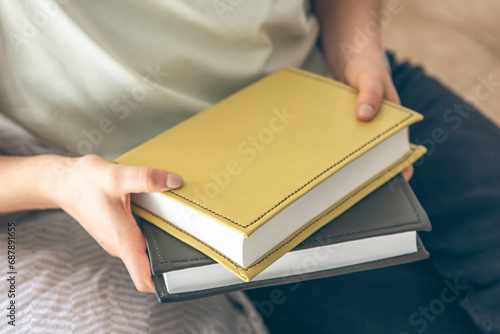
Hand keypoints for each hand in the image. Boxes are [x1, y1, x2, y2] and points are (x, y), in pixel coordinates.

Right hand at [43, 154, 182, 291]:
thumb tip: (173, 181)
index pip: (143, 278)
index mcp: (123, 239)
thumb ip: (147, 178)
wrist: (61, 182)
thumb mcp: (117, 175)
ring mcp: (118, 240)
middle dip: (170, 256)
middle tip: (190, 237)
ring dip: (159, 240)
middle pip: (150, 264)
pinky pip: (138, 239)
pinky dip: (149, 230)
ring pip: (144, 250)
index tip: (182, 275)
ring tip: (175, 220)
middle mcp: (120, 245)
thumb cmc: (83, 182)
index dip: (163, 282)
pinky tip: (155, 212)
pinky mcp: (117, 233)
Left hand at [328, 49, 412, 180]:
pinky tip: (319, 158)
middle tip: (355, 188)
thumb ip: (370, 93)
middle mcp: (378, 129)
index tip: (396, 182)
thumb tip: (365, 115)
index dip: (399, 165)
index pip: (399, 148)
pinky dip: (333, 149)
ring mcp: (360, 130)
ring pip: (356, 151)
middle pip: (376, 154)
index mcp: (394, 121)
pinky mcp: (344, 127)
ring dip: (347, 162)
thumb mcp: (369, 75)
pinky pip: (340, 141)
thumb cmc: (365, 64)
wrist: (346, 55)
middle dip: (368, 170)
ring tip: (333, 179)